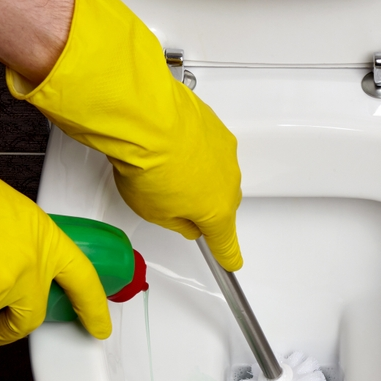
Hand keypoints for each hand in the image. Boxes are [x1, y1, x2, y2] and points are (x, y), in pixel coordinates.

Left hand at [7, 0, 243, 269]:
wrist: (147, 119)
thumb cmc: (149, 166)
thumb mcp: (154, 212)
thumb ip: (177, 221)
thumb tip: (186, 220)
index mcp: (217, 212)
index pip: (225, 242)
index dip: (228, 254)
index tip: (232, 260)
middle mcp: (229, 182)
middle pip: (220, 202)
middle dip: (200, 203)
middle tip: (171, 200)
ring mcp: (225, 151)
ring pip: (214, 170)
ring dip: (195, 172)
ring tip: (164, 166)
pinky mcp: (215, 125)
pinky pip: (207, 143)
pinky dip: (193, 147)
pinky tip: (170, 145)